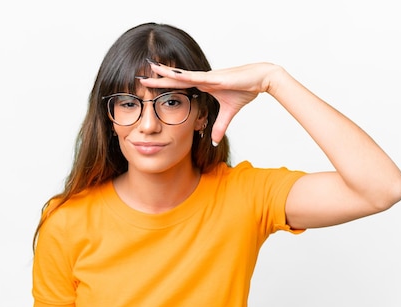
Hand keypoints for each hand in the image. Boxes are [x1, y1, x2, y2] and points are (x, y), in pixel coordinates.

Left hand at [139, 61, 282, 143]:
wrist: (260, 79)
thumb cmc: (246, 90)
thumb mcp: (229, 113)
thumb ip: (220, 127)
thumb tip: (215, 142)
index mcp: (202, 86)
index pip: (178, 88)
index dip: (164, 88)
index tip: (149, 90)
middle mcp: (200, 80)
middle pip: (174, 80)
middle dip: (157, 80)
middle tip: (140, 79)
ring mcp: (205, 77)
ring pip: (180, 76)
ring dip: (164, 73)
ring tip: (149, 69)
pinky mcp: (212, 78)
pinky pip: (193, 77)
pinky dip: (181, 76)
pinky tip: (169, 73)